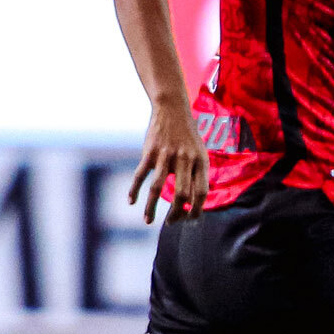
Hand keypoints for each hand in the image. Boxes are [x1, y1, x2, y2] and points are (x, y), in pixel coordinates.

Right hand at [129, 101, 209, 223]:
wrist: (172, 110)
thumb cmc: (187, 136)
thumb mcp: (200, 152)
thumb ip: (198, 174)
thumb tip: (199, 198)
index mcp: (200, 162)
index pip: (202, 193)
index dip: (196, 210)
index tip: (189, 219)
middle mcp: (185, 160)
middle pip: (181, 195)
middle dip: (176, 214)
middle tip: (171, 222)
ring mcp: (166, 156)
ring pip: (157, 188)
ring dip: (152, 208)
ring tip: (147, 221)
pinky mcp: (149, 152)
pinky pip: (140, 175)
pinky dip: (134, 190)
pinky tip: (131, 201)